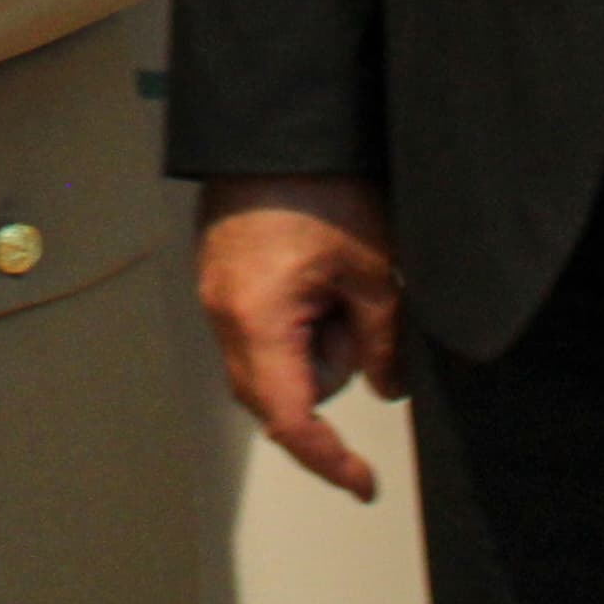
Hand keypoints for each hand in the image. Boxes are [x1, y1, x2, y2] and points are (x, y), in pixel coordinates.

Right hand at [199, 175, 408, 500]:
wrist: (276, 121)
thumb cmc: (316, 182)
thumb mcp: (371, 270)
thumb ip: (382, 342)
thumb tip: (387, 386)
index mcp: (256, 319)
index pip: (289, 420)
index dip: (328, 459)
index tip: (361, 482)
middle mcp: (222, 312)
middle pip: (275, 393)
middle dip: (327, 370)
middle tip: (361, 316)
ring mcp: (215, 293)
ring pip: (269, 360)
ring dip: (313, 341)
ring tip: (340, 276)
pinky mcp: (220, 274)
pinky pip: (258, 327)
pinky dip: (294, 320)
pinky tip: (320, 273)